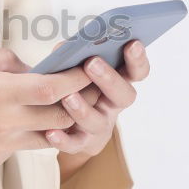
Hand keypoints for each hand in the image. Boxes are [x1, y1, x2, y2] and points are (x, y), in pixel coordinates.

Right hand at [0, 49, 91, 179]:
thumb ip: (0, 61)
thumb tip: (29, 66)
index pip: (50, 88)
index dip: (76, 79)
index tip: (88, 68)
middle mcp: (2, 122)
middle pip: (60, 115)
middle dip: (79, 100)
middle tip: (88, 85)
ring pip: (48, 135)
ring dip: (59, 119)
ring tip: (62, 101)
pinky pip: (24, 144)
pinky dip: (30, 130)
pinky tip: (23, 117)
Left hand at [44, 40, 150, 159]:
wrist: (61, 123)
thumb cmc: (71, 86)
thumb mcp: (74, 69)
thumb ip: (72, 56)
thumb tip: (64, 47)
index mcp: (117, 81)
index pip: (136, 71)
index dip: (138, 60)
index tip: (132, 43)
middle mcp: (113, 105)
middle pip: (124, 95)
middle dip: (109, 79)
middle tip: (92, 63)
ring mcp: (100, 126)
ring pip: (98, 122)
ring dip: (84, 109)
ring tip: (68, 98)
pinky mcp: (82, 144)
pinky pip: (74, 144)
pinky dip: (63, 139)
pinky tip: (51, 131)